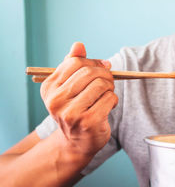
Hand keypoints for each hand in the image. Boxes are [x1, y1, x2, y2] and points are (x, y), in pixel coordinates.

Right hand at [40, 42, 117, 156]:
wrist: (77, 142)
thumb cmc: (75, 109)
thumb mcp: (69, 86)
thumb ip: (73, 64)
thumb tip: (79, 45)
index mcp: (49, 87)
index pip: (75, 62)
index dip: (93, 63)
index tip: (101, 68)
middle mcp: (56, 100)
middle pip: (89, 72)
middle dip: (104, 74)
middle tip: (108, 82)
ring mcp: (71, 112)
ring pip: (101, 84)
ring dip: (110, 88)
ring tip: (106, 95)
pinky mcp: (88, 122)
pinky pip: (109, 98)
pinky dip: (113, 100)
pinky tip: (107, 106)